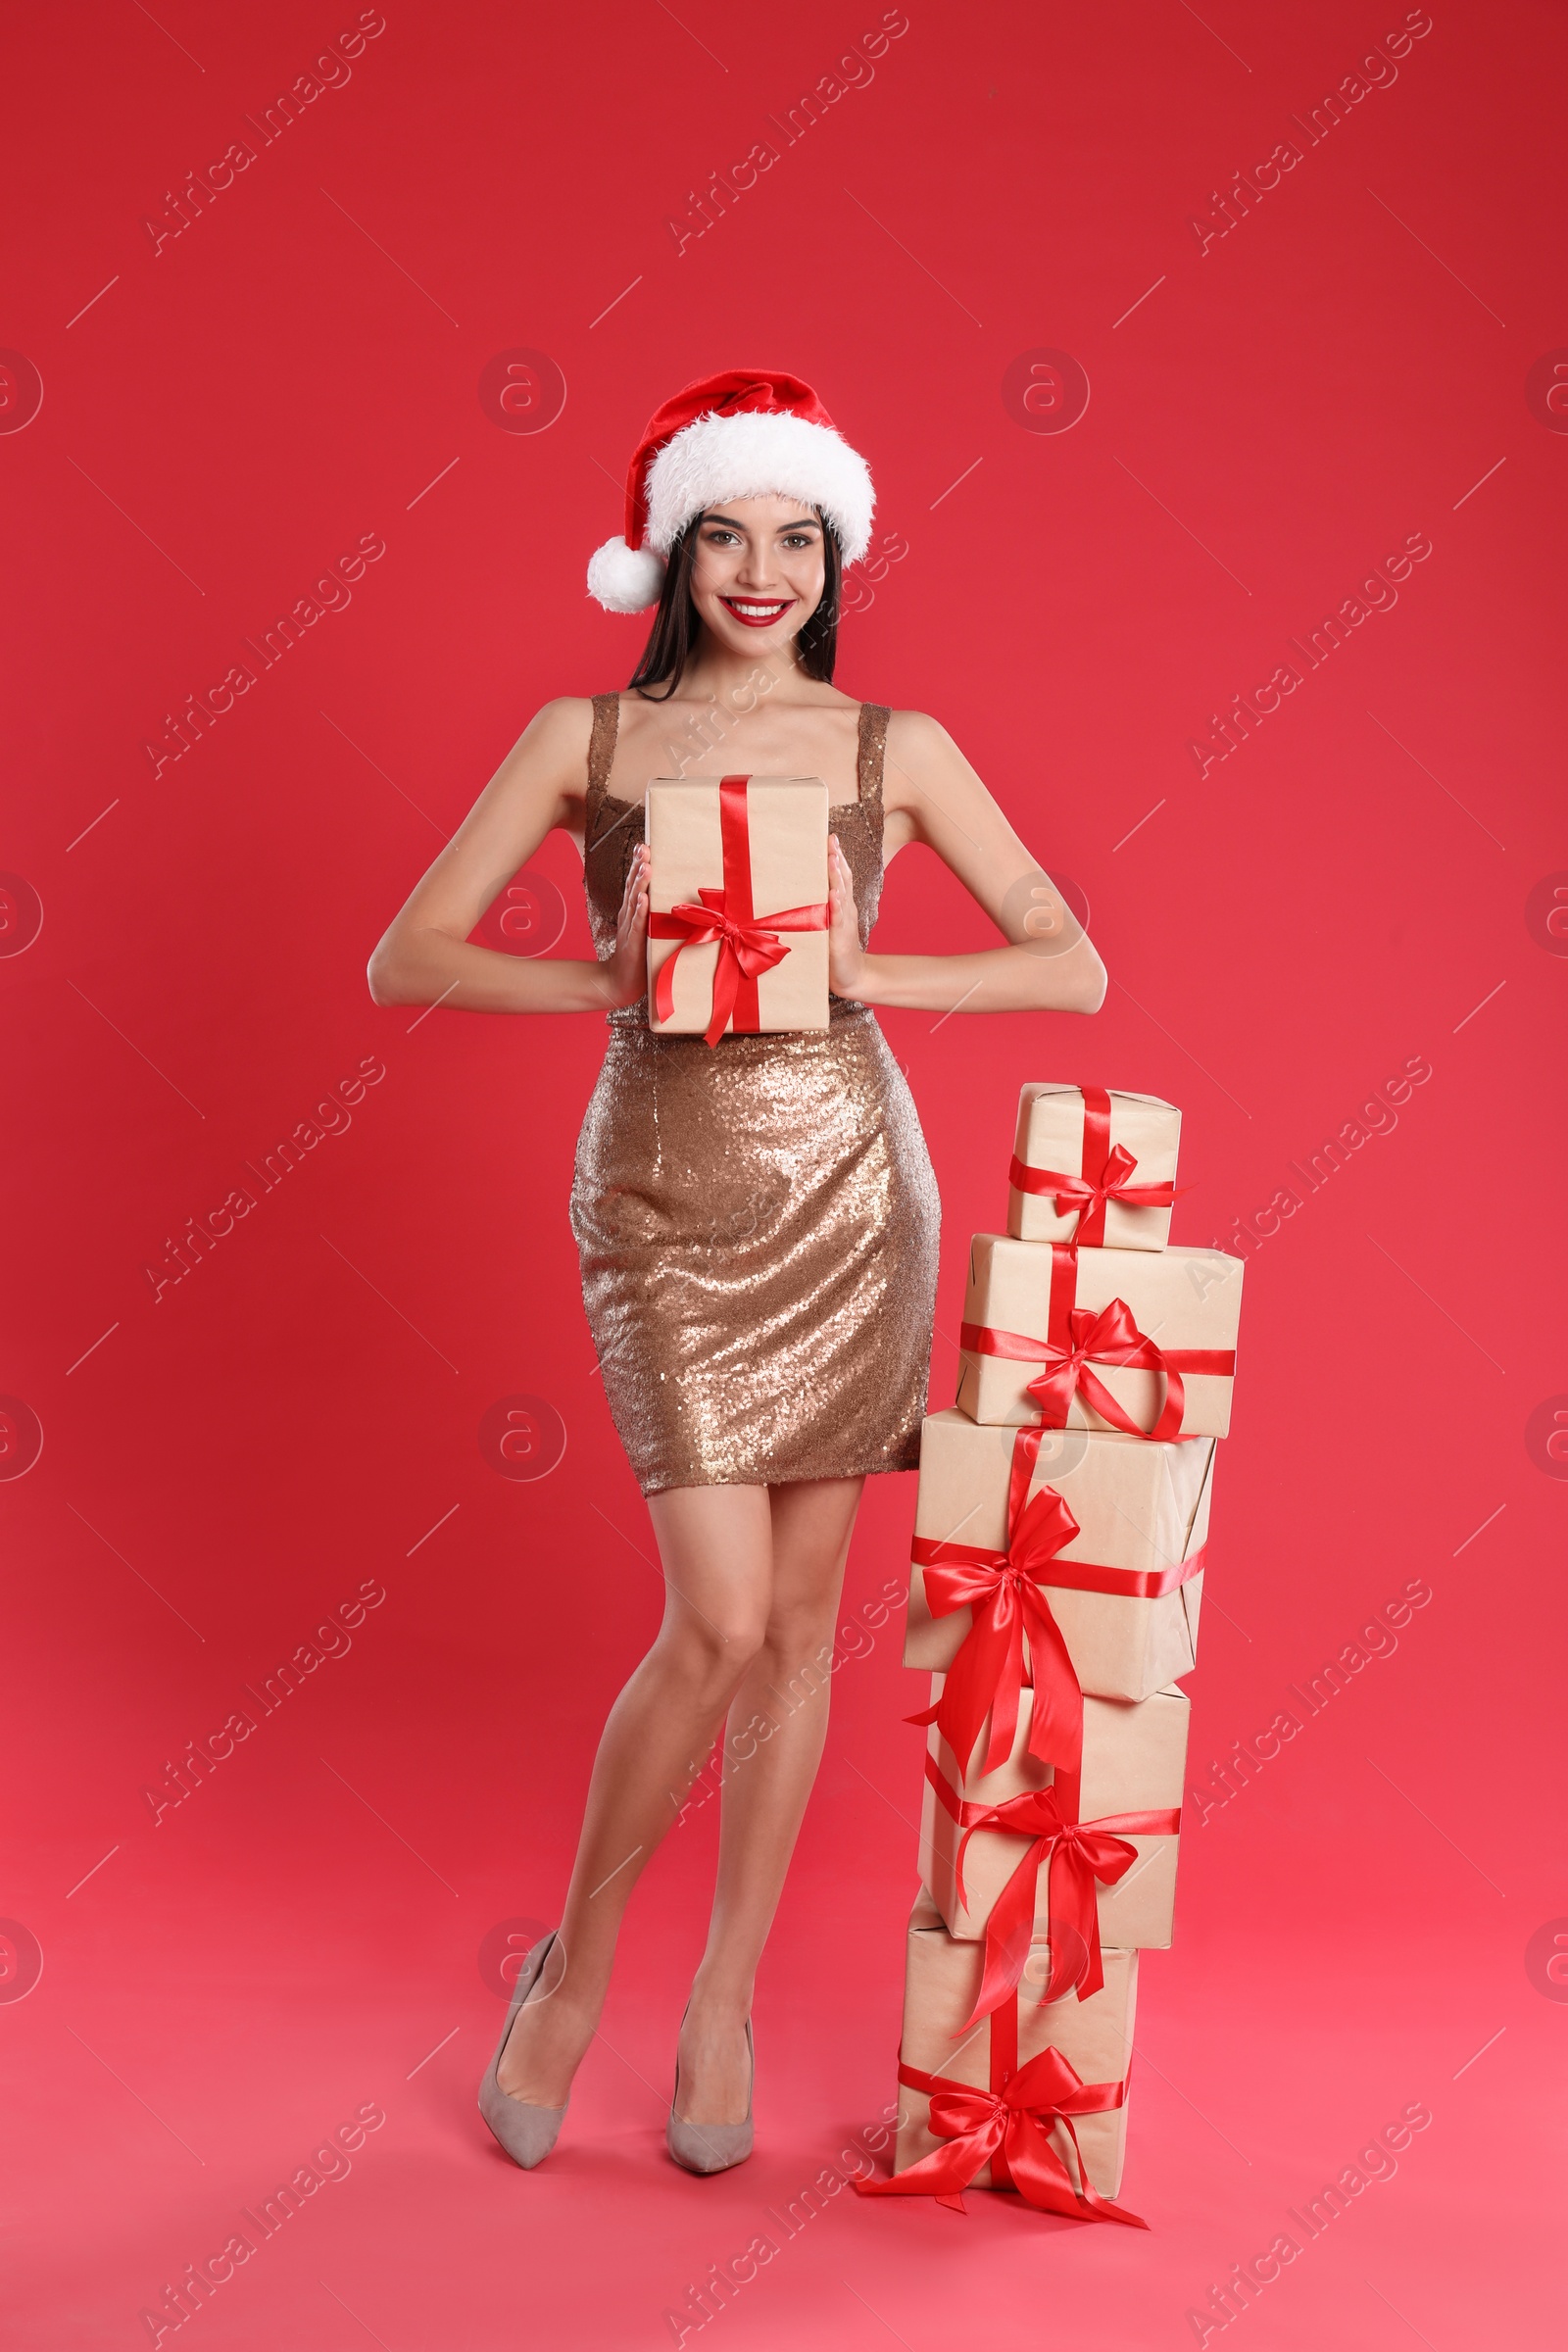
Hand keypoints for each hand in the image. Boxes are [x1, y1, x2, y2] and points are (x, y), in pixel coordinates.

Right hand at [596, 842, 649, 1007]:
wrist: (620, 983)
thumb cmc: (639, 956)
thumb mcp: (647, 931)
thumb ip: (655, 915)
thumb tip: (674, 899)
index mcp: (632, 911)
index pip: (634, 883)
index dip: (638, 864)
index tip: (644, 845)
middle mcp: (629, 915)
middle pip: (632, 886)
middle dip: (639, 866)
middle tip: (644, 847)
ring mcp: (630, 928)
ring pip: (635, 902)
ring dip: (640, 883)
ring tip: (646, 866)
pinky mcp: (634, 943)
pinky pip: (638, 925)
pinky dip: (640, 912)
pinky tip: (643, 899)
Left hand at [826, 834, 865, 996]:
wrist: (851, 976)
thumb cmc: (833, 949)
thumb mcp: (825, 923)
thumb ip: (816, 907)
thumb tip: (797, 890)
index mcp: (840, 903)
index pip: (839, 875)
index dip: (836, 855)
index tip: (830, 836)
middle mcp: (845, 908)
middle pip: (842, 878)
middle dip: (837, 858)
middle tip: (831, 839)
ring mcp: (844, 922)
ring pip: (841, 894)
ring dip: (836, 876)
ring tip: (832, 858)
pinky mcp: (840, 939)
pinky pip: (839, 920)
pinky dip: (837, 907)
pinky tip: (834, 896)